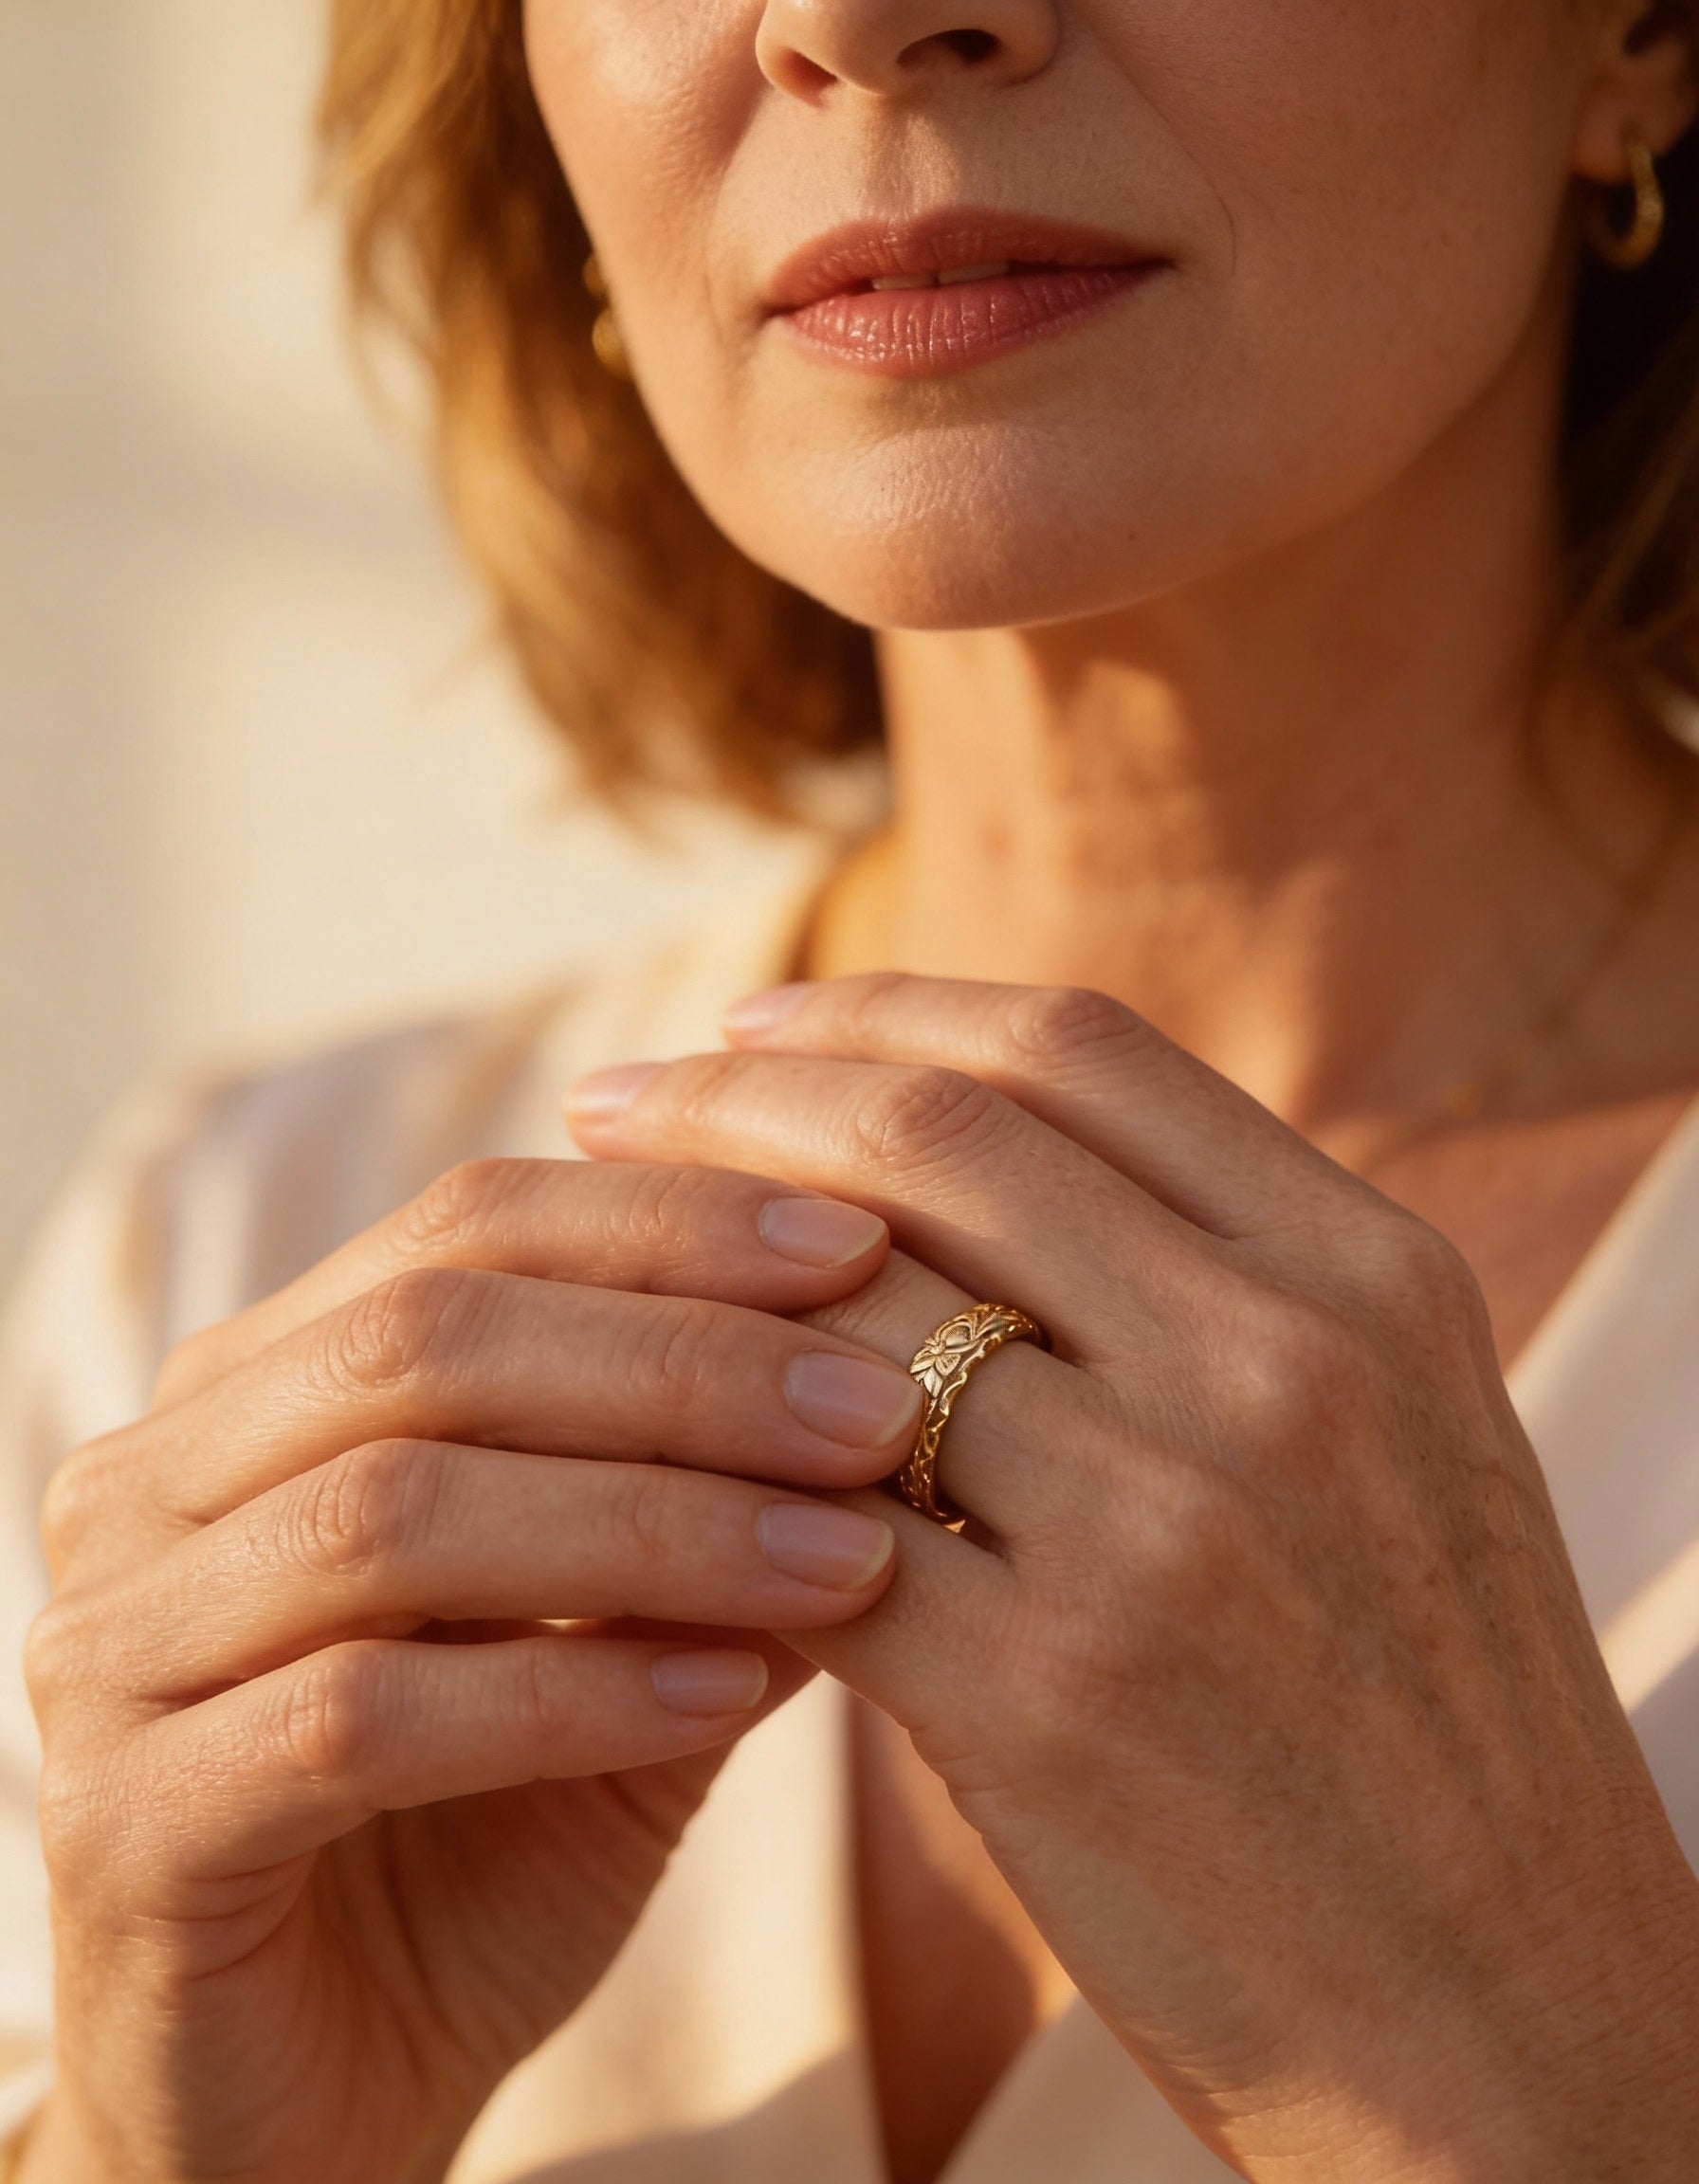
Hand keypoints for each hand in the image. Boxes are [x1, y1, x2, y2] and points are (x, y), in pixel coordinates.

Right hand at [22, 1159, 917, 2183]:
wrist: (310, 2103)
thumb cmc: (477, 1837)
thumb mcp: (615, 1642)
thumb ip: (711, 1516)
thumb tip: (891, 1386)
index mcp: (256, 1388)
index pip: (462, 1227)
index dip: (667, 1222)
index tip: (865, 1249)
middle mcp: (155, 1483)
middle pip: (425, 1339)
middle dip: (680, 1361)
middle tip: (878, 1411)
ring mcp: (110, 1647)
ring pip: (394, 1511)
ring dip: (653, 1522)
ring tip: (852, 1558)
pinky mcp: (124, 1824)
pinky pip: (359, 1717)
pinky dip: (566, 1696)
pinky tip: (730, 1694)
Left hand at [569, 974, 1698, 2183]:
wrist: (1508, 2011)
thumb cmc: (1425, 1712)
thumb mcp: (1400, 1432)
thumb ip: (1221, 1278)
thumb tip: (972, 1149)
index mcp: (1370, 1274)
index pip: (1074, 1048)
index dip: (880, 1009)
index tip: (750, 1024)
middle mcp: (1283, 1366)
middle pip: (938, 1138)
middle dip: (737, 1098)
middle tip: (612, 1102)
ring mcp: (1169, 1529)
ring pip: (846, 1317)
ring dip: (693, 1282)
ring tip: (601, 1273)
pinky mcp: (1050, 1704)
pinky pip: (811, 1531)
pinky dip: (708, 1481)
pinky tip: (643, 1470)